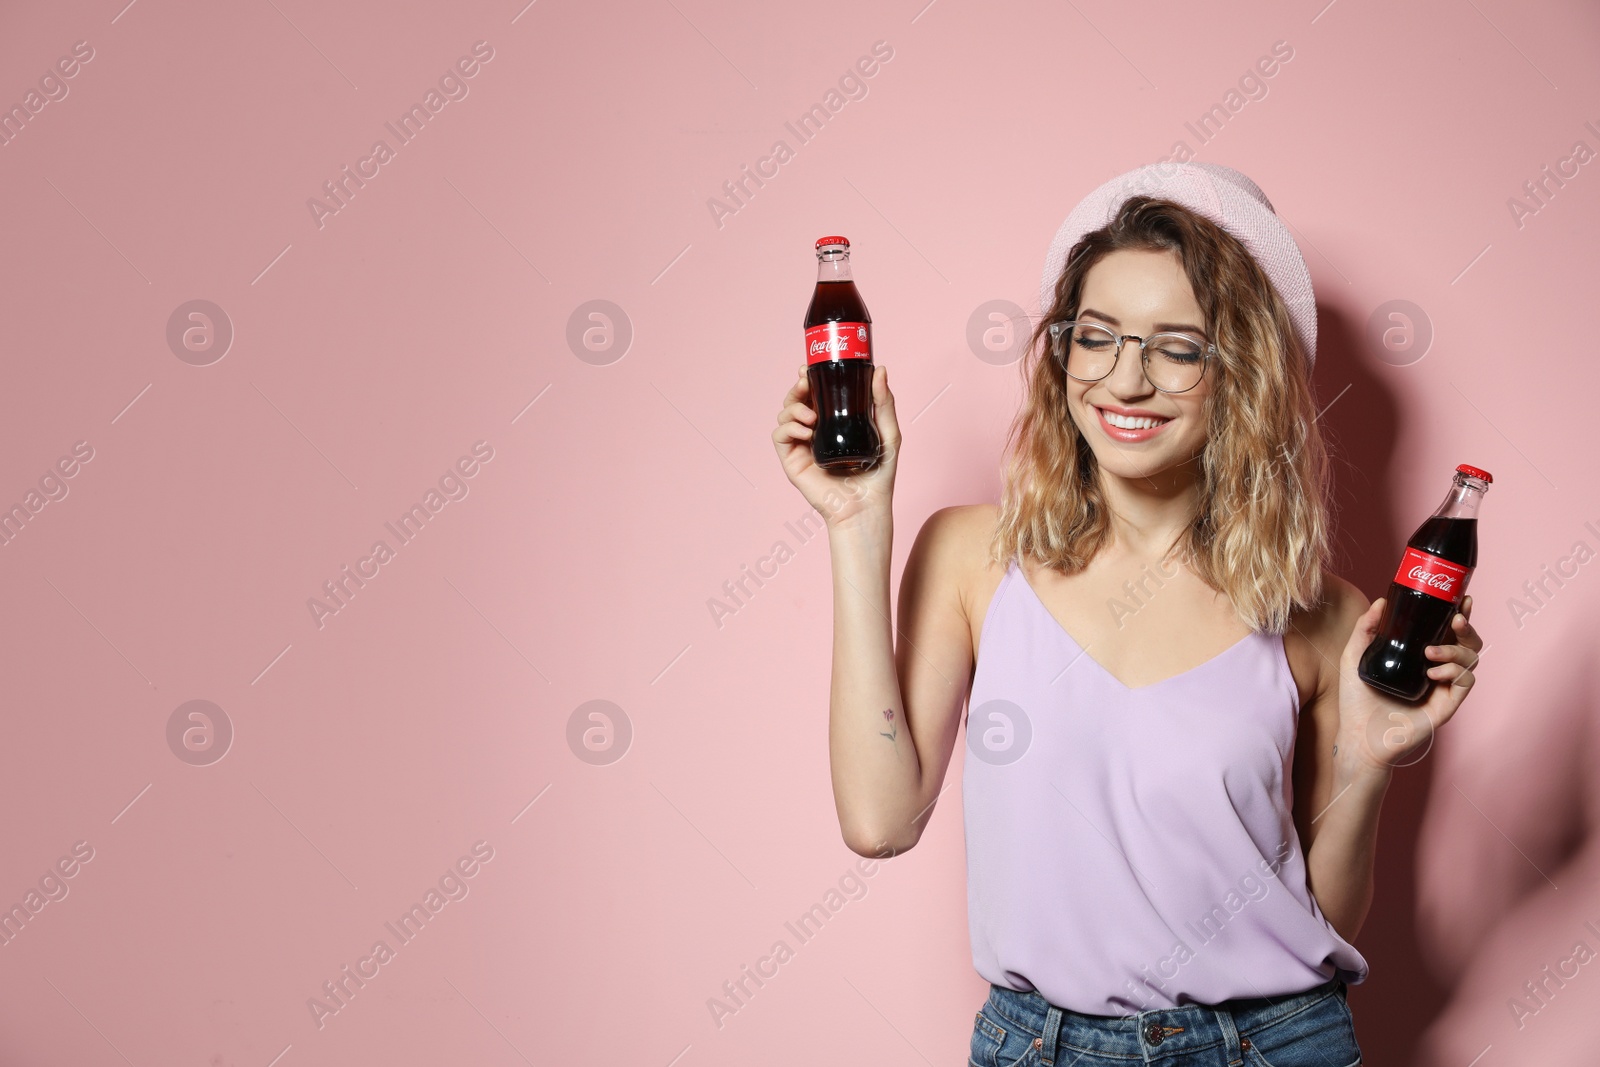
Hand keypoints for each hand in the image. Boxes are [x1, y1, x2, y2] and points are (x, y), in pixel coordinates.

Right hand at [772, 362, 899, 529]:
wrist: (867, 506)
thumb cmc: (879, 475)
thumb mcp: (887, 433)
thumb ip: (883, 402)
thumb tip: (880, 370)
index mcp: (834, 423)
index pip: (815, 395)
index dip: (808, 379)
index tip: (810, 369)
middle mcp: (815, 432)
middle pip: (795, 401)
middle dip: (796, 388)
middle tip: (805, 383)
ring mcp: (802, 447)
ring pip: (784, 415)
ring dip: (793, 408)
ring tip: (811, 416)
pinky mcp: (793, 462)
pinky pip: (780, 436)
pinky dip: (788, 428)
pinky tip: (806, 431)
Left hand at [1337, 594, 1481, 773]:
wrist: (1357, 735)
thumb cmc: (1356, 699)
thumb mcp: (1354, 657)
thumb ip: (1365, 629)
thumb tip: (1381, 602)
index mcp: (1419, 657)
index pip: (1446, 632)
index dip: (1459, 615)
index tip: (1461, 600)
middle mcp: (1436, 670)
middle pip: (1467, 644)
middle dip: (1467, 628)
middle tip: (1456, 619)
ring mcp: (1442, 689)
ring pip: (1470, 660)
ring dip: (1456, 650)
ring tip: (1430, 652)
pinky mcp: (1446, 706)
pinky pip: (1464, 683)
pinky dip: (1454, 672)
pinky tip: (1433, 672)